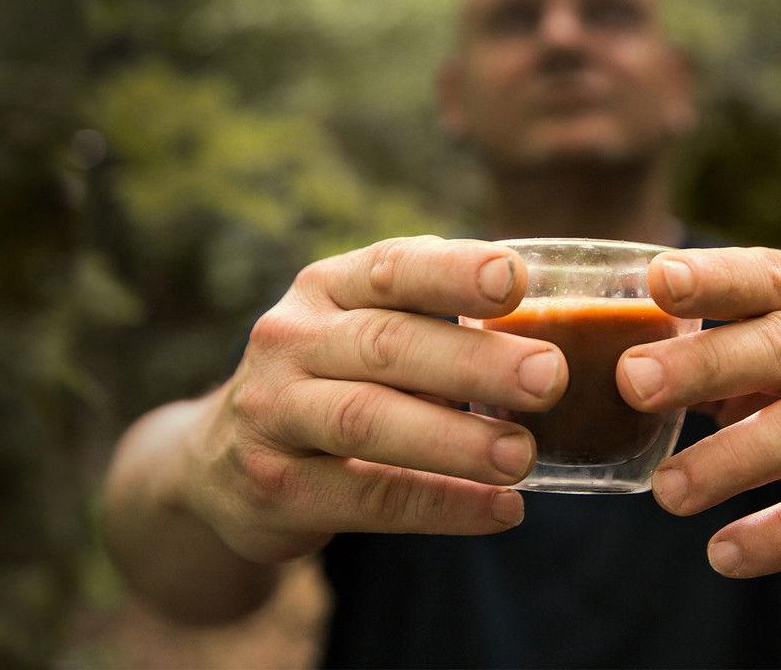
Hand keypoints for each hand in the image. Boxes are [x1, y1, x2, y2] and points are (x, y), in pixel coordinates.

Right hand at [182, 236, 566, 563]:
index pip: (392, 268)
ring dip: (453, 439)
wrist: (222, 463)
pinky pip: (367, 495)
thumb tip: (558, 320)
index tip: (516, 279)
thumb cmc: (328, 383)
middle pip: (385, 344)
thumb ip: (432, 321)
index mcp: (325, 288)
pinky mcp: (274, 485)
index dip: (453, 271)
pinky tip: (501, 512)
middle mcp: (290, 340)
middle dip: (472, 361)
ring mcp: (273, 413)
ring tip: (523, 456)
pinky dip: (440, 504)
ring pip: (368, 419)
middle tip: (549, 377)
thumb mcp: (360, 333)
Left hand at [616, 246, 780, 600]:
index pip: (769, 276)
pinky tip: (724, 552)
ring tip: (667, 492)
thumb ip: (711, 353)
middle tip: (631, 383)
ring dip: (731, 458)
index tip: (657, 280)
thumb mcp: (775, 365)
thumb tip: (591, 359)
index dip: (715, 276)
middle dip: (704, 362)